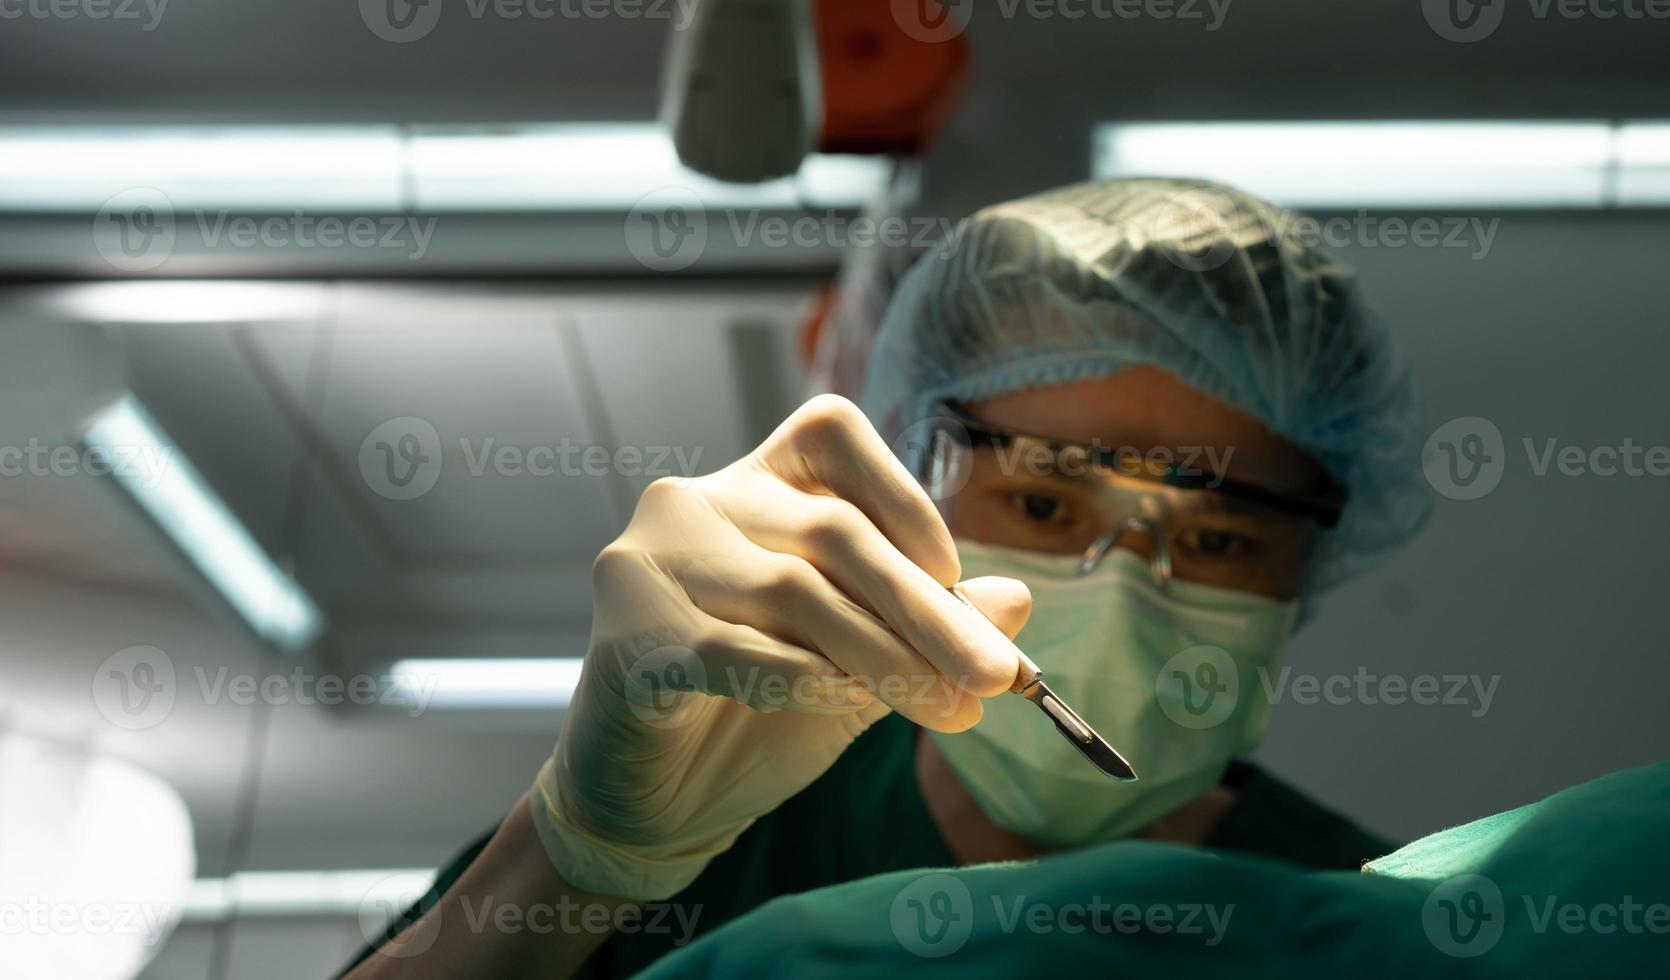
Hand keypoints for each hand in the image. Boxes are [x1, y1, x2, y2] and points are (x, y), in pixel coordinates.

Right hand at [531, 395, 1029, 899]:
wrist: (658, 800)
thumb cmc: (762, 710)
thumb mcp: (863, 658)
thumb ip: (925, 621)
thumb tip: (1018, 601)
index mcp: (751, 482)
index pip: (832, 435)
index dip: (903, 498)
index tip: (955, 575)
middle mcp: (692, 502)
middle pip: (831, 530)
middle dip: (928, 608)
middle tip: (995, 675)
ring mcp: (648, 564)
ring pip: (793, 592)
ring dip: (885, 657)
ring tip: (946, 710)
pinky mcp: (627, 640)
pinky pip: (736, 649)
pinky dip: (808, 679)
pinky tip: (848, 705)